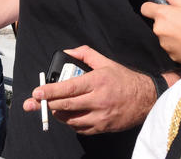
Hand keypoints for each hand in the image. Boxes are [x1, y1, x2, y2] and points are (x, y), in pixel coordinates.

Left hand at [22, 45, 156, 133]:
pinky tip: (69, 116)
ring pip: (71, 119)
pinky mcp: (102, 128)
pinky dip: (71, 123)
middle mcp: (98, 100)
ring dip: (58, 114)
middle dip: (46, 104)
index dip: (50, 91)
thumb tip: (67, 52)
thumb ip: (85, 54)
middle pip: (65, 105)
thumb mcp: (106, 62)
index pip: (68, 88)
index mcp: (97, 82)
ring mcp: (100, 117)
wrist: (146, 99)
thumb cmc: (125, 79)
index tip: (37, 92)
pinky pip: (80, 129)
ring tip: (53, 108)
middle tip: (34, 103)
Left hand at [141, 0, 180, 69]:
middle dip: (167, 22)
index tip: (157, 8)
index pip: (145, 8)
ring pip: (165, 37)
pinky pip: (172, 48)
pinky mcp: (171, 56)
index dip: (151, 7)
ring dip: (173, 35)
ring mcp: (165, 45)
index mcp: (163, 15)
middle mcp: (160, 30)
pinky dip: (178, 46)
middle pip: (158, 24)